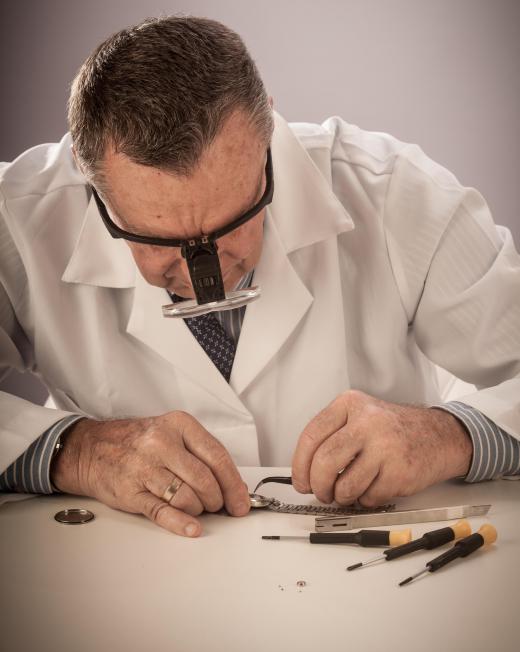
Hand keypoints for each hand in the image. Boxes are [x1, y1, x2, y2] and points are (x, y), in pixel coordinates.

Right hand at [51, 411, 250, 536]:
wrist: (91, 448)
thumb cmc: (136, 442)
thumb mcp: (171, 433)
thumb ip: (202, 455)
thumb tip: (234, 486)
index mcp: (178, 424)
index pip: (217, 456)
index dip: (234, 483)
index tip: (241, 501)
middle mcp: (162, 443)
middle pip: (205, 479)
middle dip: (217, 499)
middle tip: (218, 506)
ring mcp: (145, 467)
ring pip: (186, 497)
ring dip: (198, 509)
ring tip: (196, 508)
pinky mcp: (131, 491)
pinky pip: (162, 511)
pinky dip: (181, 523)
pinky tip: (192, 528)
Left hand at [291, 390, 471, 506]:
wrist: (439, 435)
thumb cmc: (393, 430)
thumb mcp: (360, 416)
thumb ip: (332, 436)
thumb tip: (304, 472)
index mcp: (350, 404)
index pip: (311, 436)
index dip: (299, 465)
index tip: (300, 481)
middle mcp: (367, 421)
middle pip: (324, 462)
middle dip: (318, 486)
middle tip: (321, 492)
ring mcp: (385, 447)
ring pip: (345, 486)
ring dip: (342, 497)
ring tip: (348, 491)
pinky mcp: (400, 472)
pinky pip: (368, 498)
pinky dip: (365, 500)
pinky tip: (373, 487)